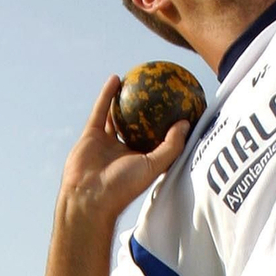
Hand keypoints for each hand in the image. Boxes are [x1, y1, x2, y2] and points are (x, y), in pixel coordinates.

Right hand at [56, 74, 190, 230]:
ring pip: (117, 116)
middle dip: (147, 110)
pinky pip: (101, 111)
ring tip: (136, 79)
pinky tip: (117, 78)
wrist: (89, 196)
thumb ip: (171, 146)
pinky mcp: (91, 135)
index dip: (169, 125)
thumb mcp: (154, 166)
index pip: (159, 140)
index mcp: (142, 160)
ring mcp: (107, 142)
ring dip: (125, 99)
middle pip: (139, 126)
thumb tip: (186, 123)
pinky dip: (107, 95)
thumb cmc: (123, 186)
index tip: (181, 107)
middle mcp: (125, 151)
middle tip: (158, 89)